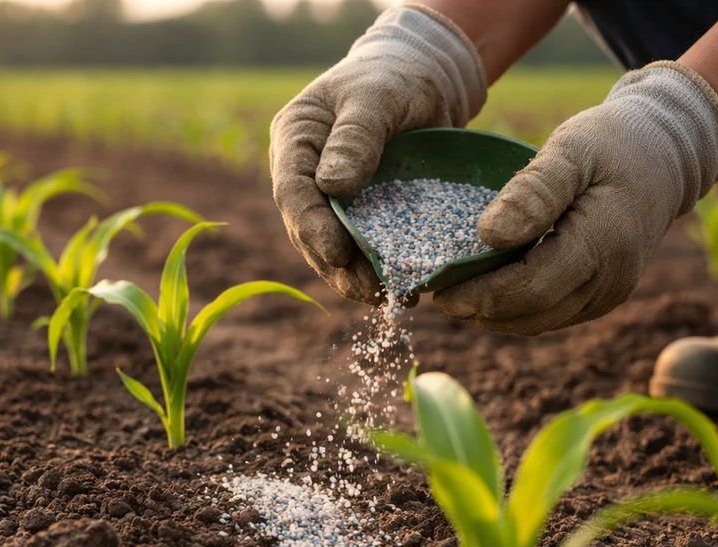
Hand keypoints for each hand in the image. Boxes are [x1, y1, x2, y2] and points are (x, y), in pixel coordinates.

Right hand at [270, 3, 485, 304]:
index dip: (312, 227)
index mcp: (295, 139)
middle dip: (336, 264)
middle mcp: (304, 173)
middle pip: (307, 229)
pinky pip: (359, 248)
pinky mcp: (358, 213)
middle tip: (371, 290)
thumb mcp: (379, 97)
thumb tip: (332, 187)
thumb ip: (356, 137)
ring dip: (355, 277)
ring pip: (331, 247)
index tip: (339, 254)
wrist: (425, 79)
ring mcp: (328, 197)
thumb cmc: (396, 77)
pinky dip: (377, 271)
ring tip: (388, 298)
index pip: (292, 191)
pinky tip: (401, 289)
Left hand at [435, 62, 717, 334]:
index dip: (479, 296)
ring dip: (492, 315)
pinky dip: (514, 309)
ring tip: (453, 294)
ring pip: (538, 322)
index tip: (438, 288)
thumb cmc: (613, 142)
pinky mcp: (601, 297)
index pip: (529, 289)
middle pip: (530, 315)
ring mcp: (608, 294)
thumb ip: (533, 192)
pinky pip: (550, 314)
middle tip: (435, 294)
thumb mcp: (571, 148)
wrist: (665, 156)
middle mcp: (609, 280)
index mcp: (602, 243)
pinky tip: (485, 290)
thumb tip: (487, 235)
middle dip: (478, 311)